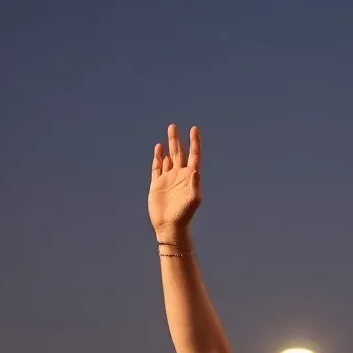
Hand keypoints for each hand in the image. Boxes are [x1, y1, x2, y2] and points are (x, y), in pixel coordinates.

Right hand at [148, 124, 201, 240]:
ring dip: (169, 145)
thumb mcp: (193, 200)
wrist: (169, 226)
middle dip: (177, 140)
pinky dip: (158, 157)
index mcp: (189, 177)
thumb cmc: (184, 215)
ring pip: (169, 157)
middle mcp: (179, 175)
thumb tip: (195, 170)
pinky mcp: (157, 184)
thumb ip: (195, 185)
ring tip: (169, 132)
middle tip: (174, 126)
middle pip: (179, 153)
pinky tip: (158, 149)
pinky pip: (157, 167)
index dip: (194, 142)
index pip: (193, 155)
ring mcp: (168, 179)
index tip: (194, 129)